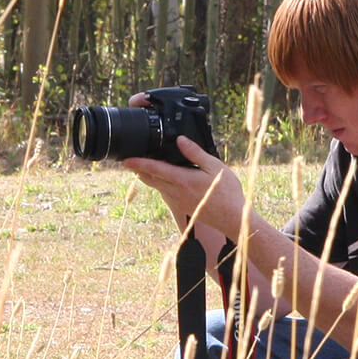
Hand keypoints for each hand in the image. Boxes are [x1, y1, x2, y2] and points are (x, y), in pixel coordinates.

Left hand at [122, 135, 245, 236]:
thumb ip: (195, 153)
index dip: (138, 163)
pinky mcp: (181, 206)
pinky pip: (164, 193)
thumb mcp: (214, 167)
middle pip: (150, 179)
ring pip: (156, 186)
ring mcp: (177, 201)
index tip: (125, 159)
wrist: (231, 218)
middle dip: (138, 169)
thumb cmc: (226, 192)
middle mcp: (175, 192)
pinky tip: (163, 179)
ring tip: (141, 167)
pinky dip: (158, 184)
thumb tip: (180, 140)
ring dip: (147, 177)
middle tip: (128, 161)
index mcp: (181, 180)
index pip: (154, 169)